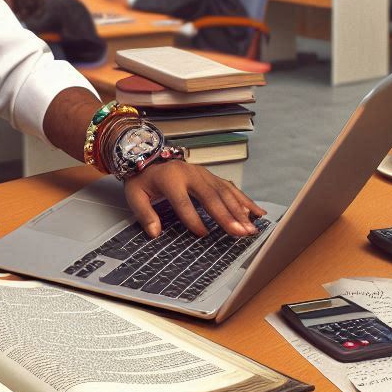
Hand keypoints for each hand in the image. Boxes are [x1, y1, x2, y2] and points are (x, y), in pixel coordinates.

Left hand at [123, 160, 264, 238]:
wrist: (148, 156)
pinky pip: (230, 188)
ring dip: (239, 210)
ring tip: (250, 228)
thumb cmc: (143, 179)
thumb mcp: (134, 195)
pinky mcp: (211, 176)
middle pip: (211, 196)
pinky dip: (245, 201)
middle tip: (240, 232)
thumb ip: (144, 213)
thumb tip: (154, 232)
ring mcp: (203, 174)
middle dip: (227, 215)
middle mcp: (190, 174)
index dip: (193, 219)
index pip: (183, 202)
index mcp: (170, 179)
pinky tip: (257, 213)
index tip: (203, 234)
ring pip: (224, 192)